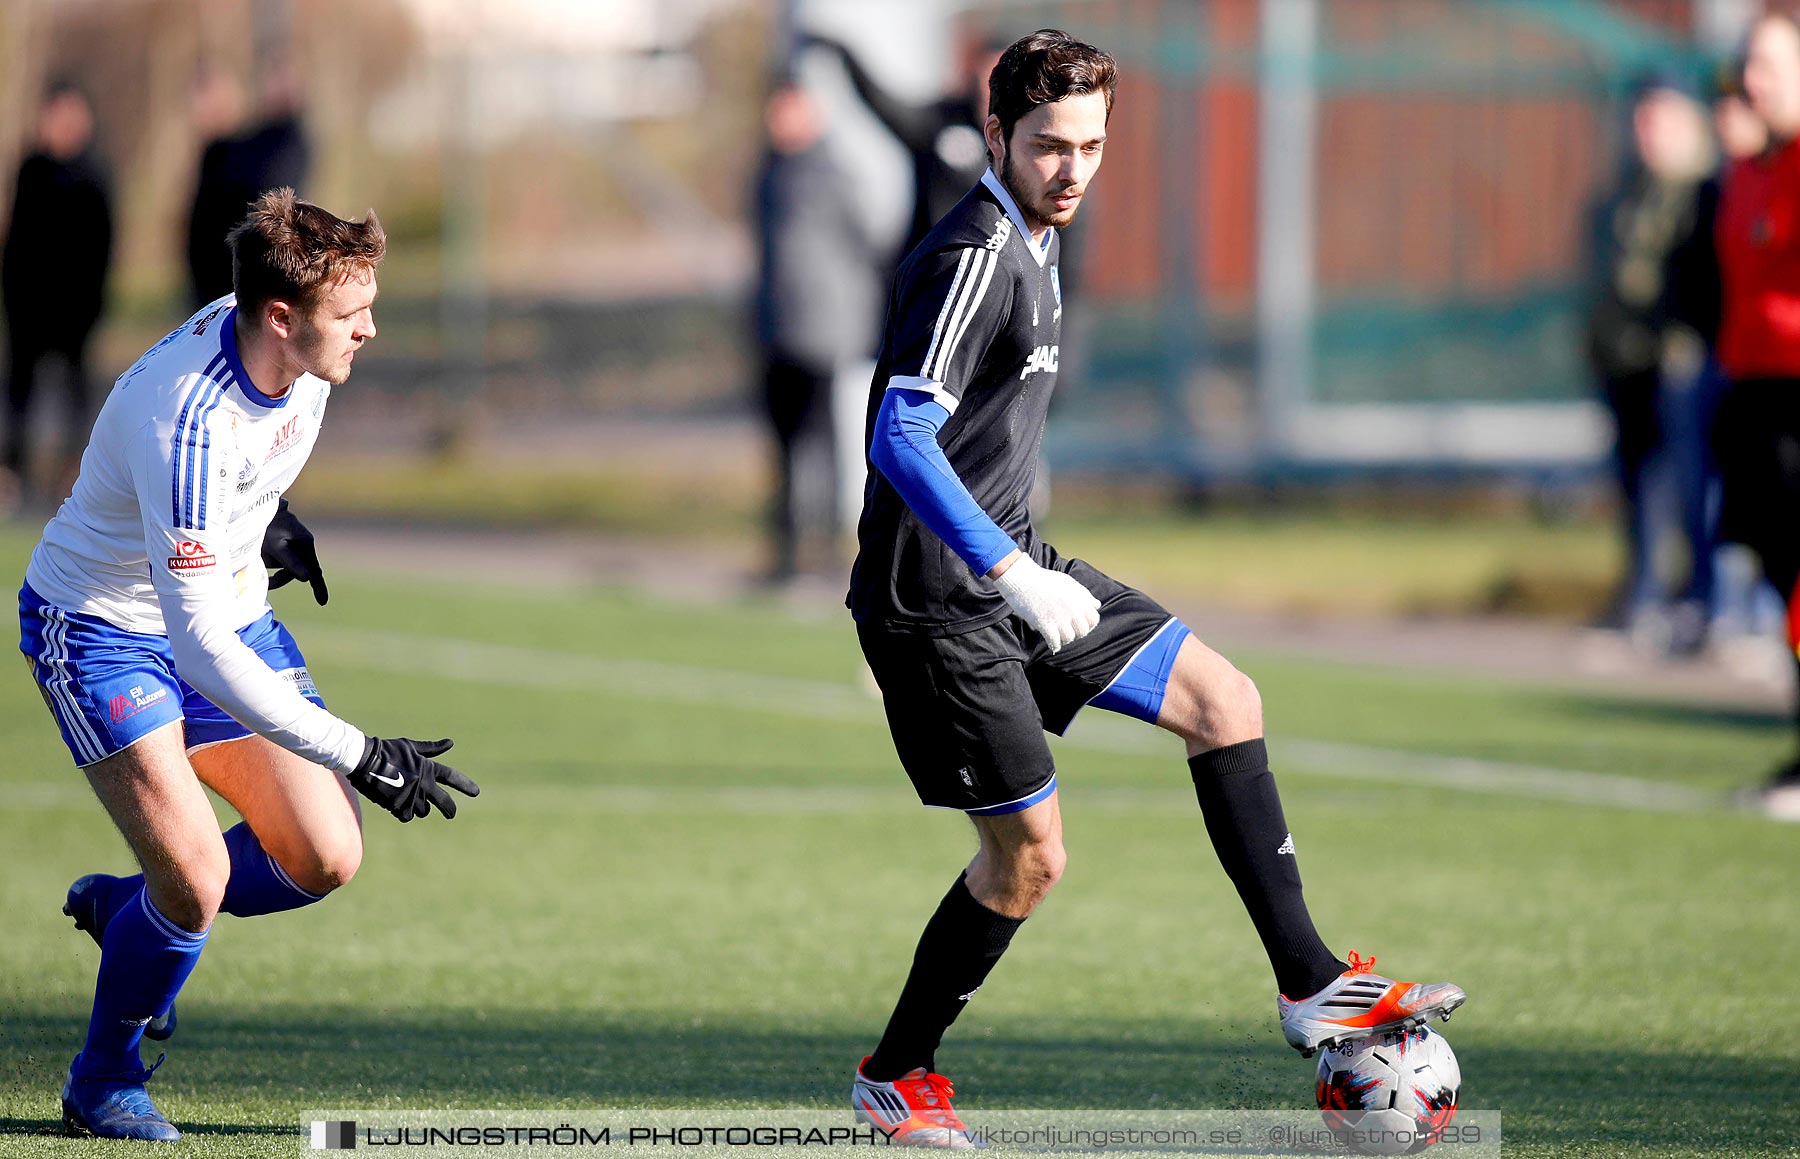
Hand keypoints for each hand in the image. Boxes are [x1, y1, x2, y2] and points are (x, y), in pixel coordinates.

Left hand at [262, 499, 327, 605]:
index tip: (322, 603)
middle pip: (297, 569)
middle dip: (281, 577)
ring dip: (272, 566)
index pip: (314, 570)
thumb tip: (308, 579)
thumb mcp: (276, 546)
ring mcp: (293, 542)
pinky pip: (278, 558)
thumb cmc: (265, 525)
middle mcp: (302, 543)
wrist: (253, 506)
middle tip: (266, 584)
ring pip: (285, 564)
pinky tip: (260, 553)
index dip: (318, 587)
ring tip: (257, 556)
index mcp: (306, 543)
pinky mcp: (282, 541)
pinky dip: (269, 560)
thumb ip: (292, 563)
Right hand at [347, 737, 479, 821]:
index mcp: (428, 768)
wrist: (365, 761)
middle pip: (444, 801)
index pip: (452, 777)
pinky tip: (396, 803)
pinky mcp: (399, 807)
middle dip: (450, 809)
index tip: (476, 792)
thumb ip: (431, 749)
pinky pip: (407, 815)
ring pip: (424, 810)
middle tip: (451, 814)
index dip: (465, 784)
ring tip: (409, 798)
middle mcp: (424, 785)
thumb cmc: (387, 750)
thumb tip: (450, 743)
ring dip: (420, 807)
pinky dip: (404, 811)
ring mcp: (412, 797)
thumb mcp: (411, 747)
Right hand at [991, 553, 1100, 652]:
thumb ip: (1084, 595)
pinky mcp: (1046, 624)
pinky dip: (1054, 645)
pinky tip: (1050, 641)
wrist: (1023, 579)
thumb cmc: (1045, 580)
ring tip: (1057, 635)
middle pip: (1083, 632)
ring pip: (1069, 639)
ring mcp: (1060, 618)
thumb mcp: (1069, 583)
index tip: (1077, 623)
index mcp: (1080, 599)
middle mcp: (1073, 609)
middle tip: (1065, 630)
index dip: (1087, 623)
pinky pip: (1055, 643)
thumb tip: (1096, 605)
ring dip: (1063, 639)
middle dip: (1075, 632)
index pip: (1094, 619)